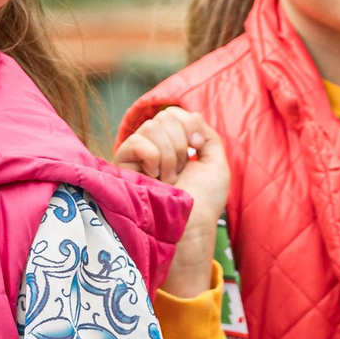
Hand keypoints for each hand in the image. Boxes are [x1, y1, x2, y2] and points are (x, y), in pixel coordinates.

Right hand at [114, 108, 228, 298]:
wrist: (190, 225)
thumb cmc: (204, 200)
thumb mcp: (216, 163)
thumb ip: (206, 134)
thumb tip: (192, 114)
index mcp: (175, 144)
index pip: (175, 113)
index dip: (188, 125)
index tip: (196, 148)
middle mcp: (154, 146)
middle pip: (164, 116)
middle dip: (179, 143)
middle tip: (180, 171)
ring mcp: (137, 155)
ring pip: (151, 127)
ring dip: (168, 155)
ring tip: (168, 178)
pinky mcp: (123, 164)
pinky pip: (136, 141)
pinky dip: (152, 157)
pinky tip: (154, 177)